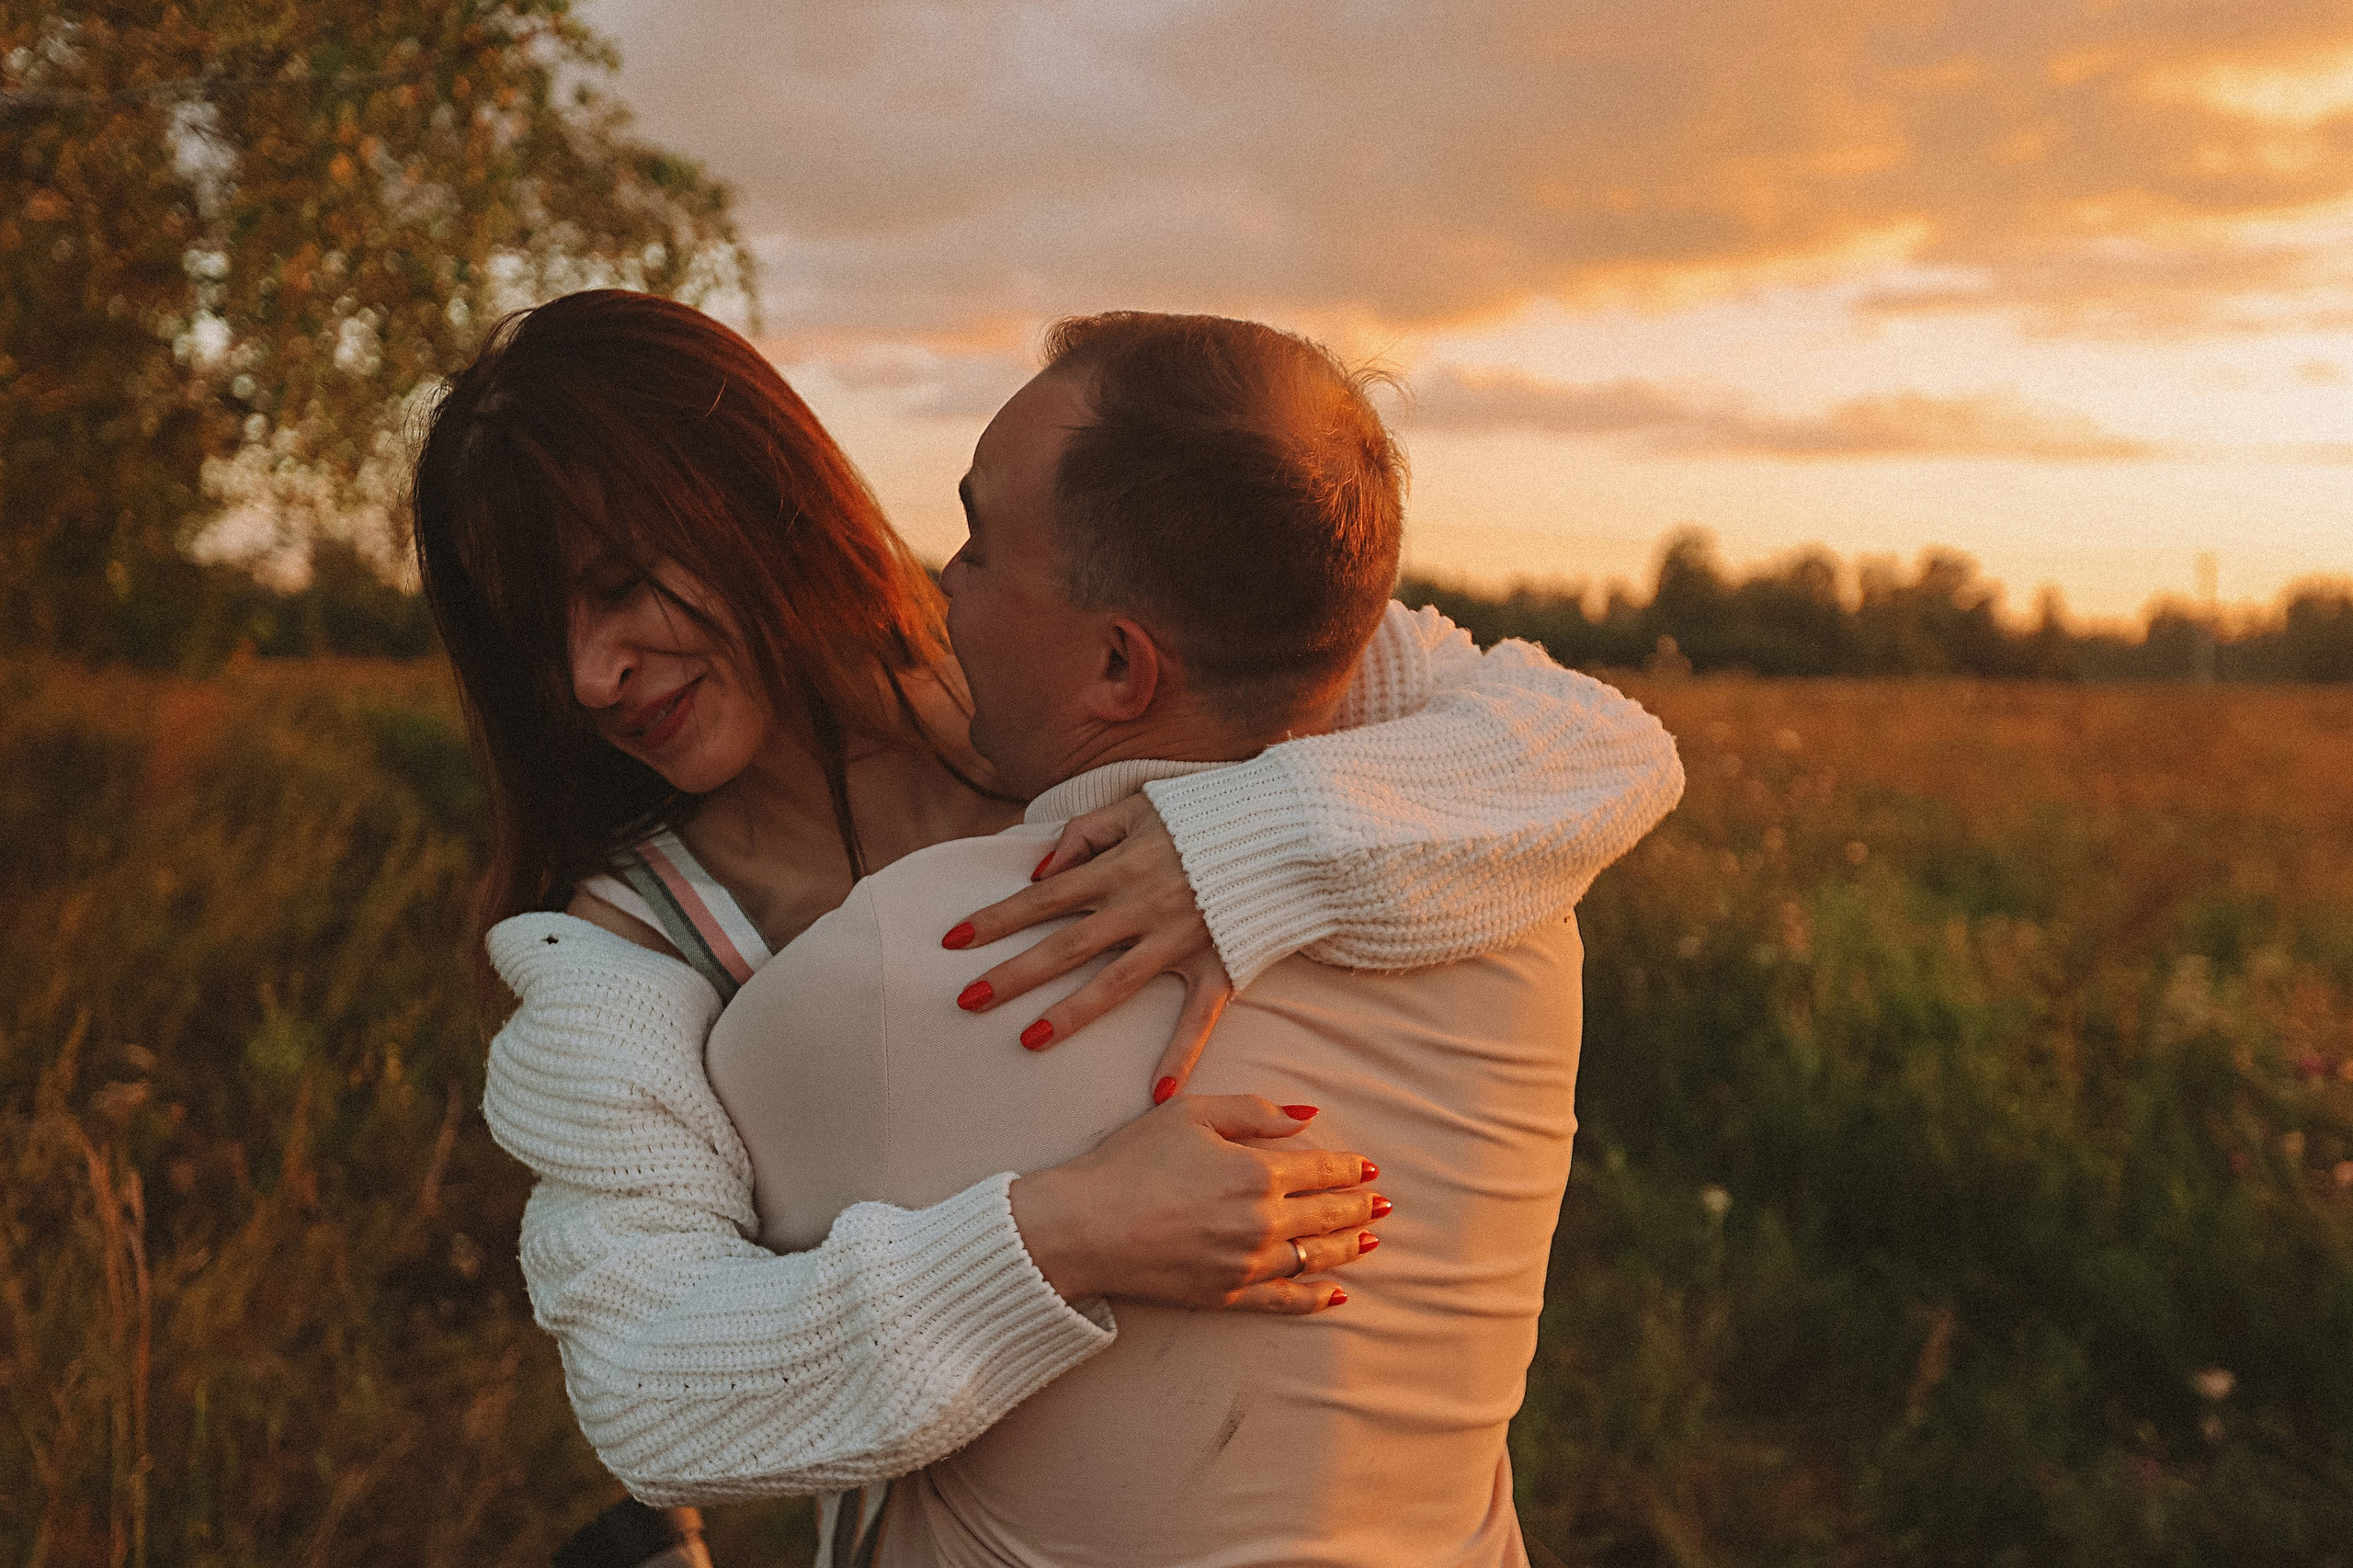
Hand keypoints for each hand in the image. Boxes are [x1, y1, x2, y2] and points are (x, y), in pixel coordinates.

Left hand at [946, 794, 1232, 1096]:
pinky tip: (1158, 1096)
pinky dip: (1181, 1055)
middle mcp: (1143, 906)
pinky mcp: (1219, 966)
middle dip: (1013, 973)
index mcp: (1120, 867)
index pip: (1043, 896)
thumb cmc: (1204, 814)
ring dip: (1071, 1013)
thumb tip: (1039, 872)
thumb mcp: (1138, 805)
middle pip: (1066, 945)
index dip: (996, 918)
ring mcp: (1181, 940)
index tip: (951, 941)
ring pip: (1116, 984)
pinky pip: (1198, 1017)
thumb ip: (1084, 834)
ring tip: (1029, 1040)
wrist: (1284, 827)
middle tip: (967, 1000)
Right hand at [1008, 1095, 1383, 1315]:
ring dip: (1347, 1246)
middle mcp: (1262, 1222)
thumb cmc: (1129, 1162)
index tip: (1368, 1168)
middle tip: (1382, 1203)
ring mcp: (1247, 1264)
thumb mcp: (1190, 1113)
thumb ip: (1253, 1112)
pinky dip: (1315, 1297)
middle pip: (1326, 1214)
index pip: (1320, 1169)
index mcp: (1257, 1172)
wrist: (1082, 1226)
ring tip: (1369, 1239)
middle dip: (1359, 1206)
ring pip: (1314, 1257)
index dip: (1349, 1168)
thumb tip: (1305, 1117)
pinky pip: (1284, 1300)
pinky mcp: (1226, 1296)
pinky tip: (1335, 1294)